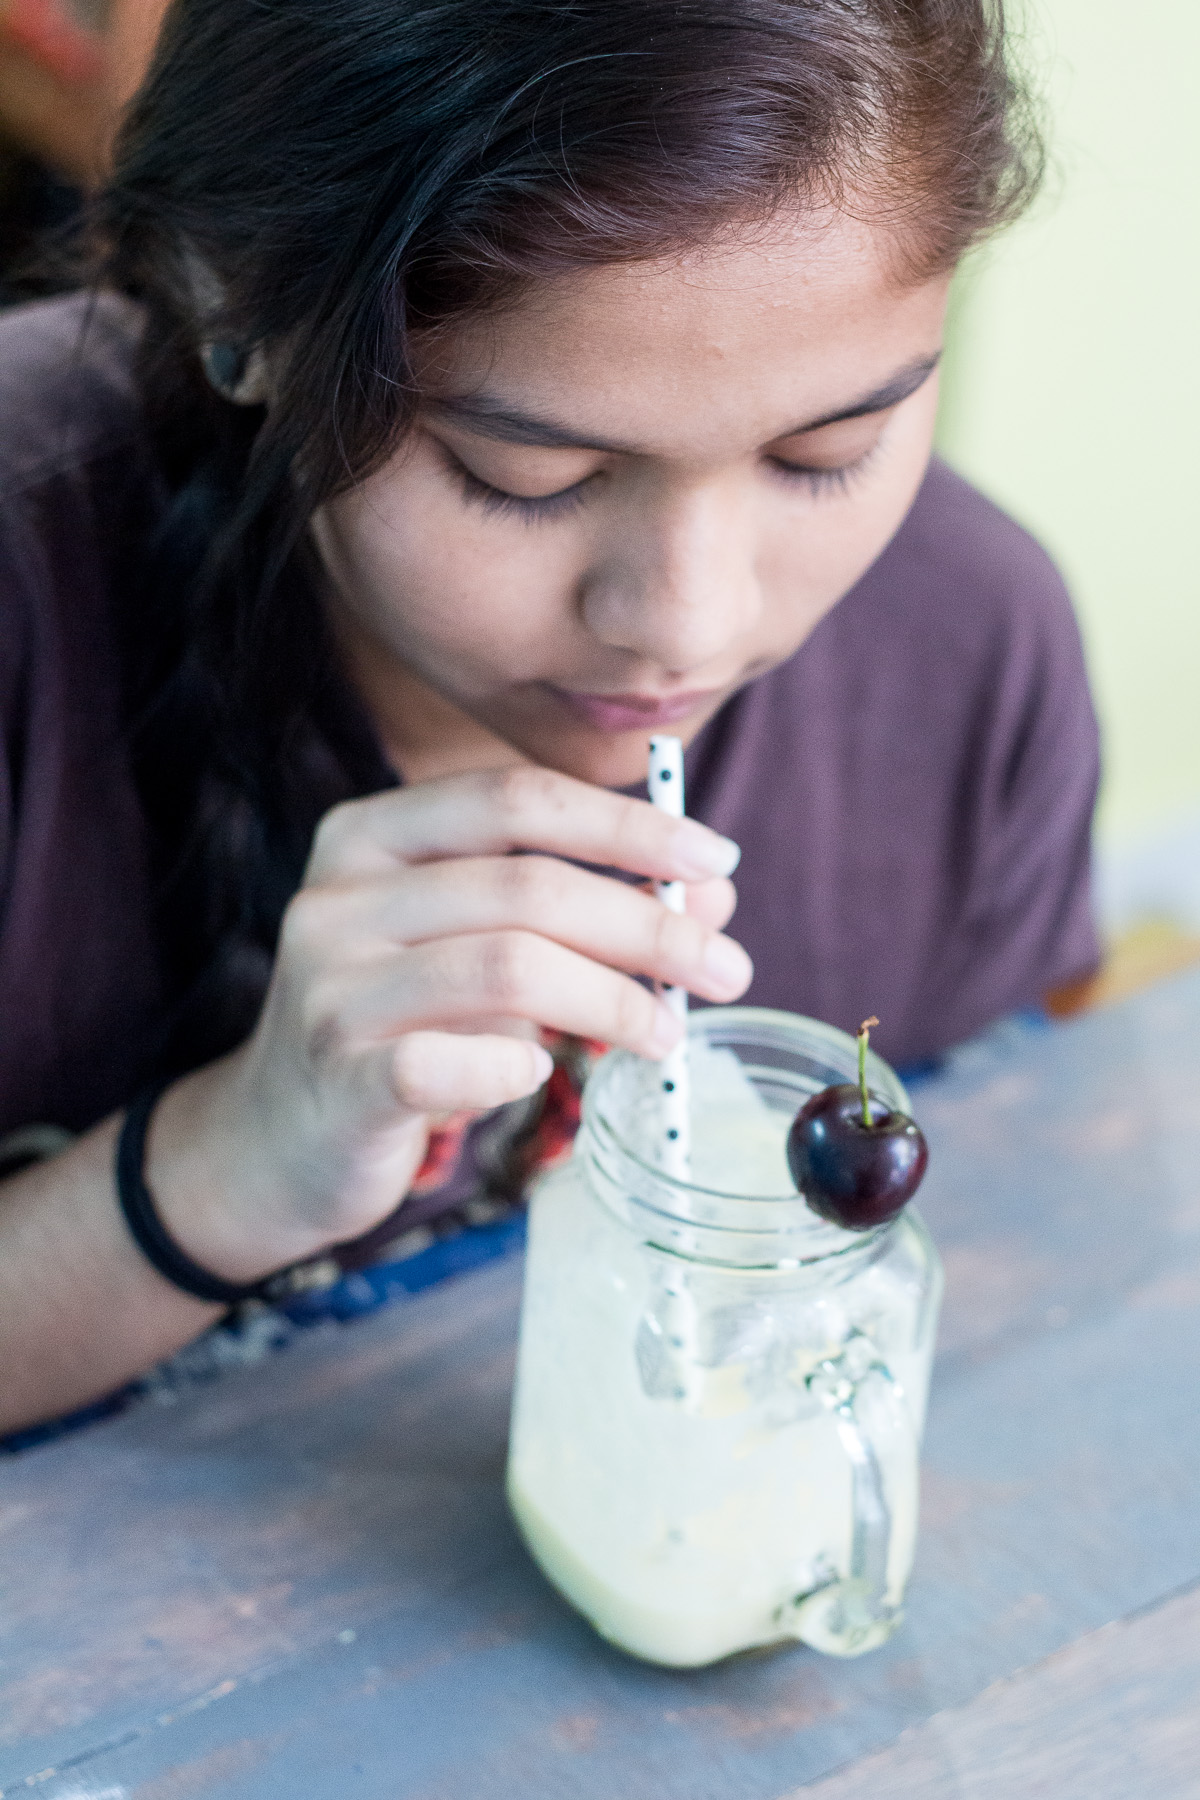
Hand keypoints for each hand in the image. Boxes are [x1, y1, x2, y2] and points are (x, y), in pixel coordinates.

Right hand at [151, 766, 749, 1277]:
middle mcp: (339, 895)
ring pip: (506, 967)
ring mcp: (328, 986)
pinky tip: (539, 1076)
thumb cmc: (402, 1026)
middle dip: (648, 926)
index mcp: (372, 835)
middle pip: (527, 885)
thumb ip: (583, 910)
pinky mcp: (335, 1078)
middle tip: (726, 968)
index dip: (626, 824)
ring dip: (612, 1000)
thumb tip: (709, 896)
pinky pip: (447, 1062)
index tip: (716, 862)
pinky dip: (515, 1068)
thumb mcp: (483, 950)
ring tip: (664, 1034)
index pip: (517, 798)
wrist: (278, 1138)